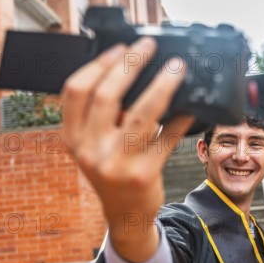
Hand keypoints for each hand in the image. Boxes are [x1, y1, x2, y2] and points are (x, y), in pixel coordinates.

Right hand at [61, 37, 193, 262]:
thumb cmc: (113, 173)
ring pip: (141, 114)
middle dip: (131, 64)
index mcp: (73, 139)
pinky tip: (190, 106)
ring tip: (176, 68)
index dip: (99, 64)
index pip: (76, 91)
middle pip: (107, 96)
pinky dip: (180, 118)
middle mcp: (90, 151)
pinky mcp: (144, 174)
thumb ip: (102, 116)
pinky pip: (167, 137)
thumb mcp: (94, 146)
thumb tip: (132, 73)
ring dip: (162, 86)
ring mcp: (117, 164)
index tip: (120, 47)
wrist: (126, 216)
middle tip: (149, 47)